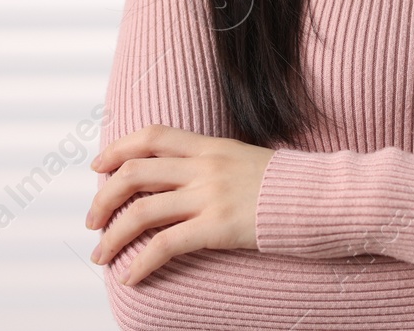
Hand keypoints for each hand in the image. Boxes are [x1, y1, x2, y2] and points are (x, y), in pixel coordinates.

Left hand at [85, 124, 275, 284]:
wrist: (321, 197)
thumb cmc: (287, 184)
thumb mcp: (244, 158)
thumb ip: (212, 162)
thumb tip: (182, 175)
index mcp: (210, 145)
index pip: (152, 136)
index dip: (118, 149)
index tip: (98, 165)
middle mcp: (204, 166)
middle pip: (134, 172)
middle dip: (103, 197)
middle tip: (92, 219)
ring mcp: (210, 196)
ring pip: (142, 210)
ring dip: (112, 235)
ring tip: (102, 254)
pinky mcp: (217, 227)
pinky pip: (165, 245)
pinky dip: (141, 262)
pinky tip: (132, 276)